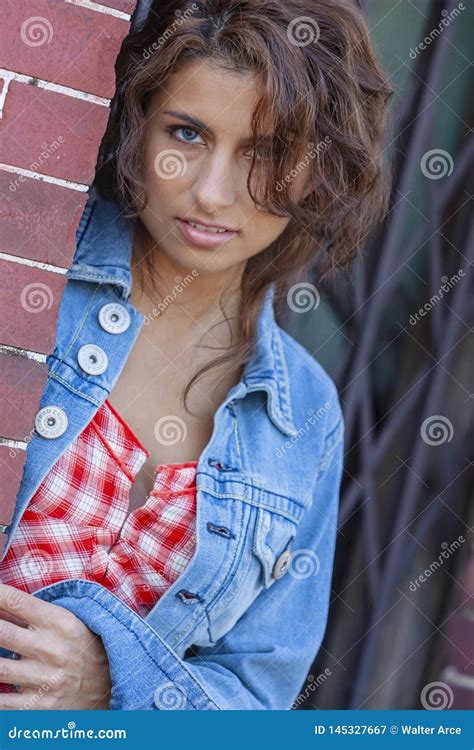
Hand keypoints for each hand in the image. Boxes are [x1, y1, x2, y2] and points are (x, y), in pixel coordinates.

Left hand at [0, 583, 111, 708]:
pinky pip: (3, 703)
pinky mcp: (39, 708)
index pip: (16, 601)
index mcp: (59, 623)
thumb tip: (0, 604)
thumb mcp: (67, 623)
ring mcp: (44, 680)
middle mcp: (51, 649)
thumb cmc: (84, 648)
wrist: (110, 687)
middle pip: (1, 632)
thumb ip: (34, 615)